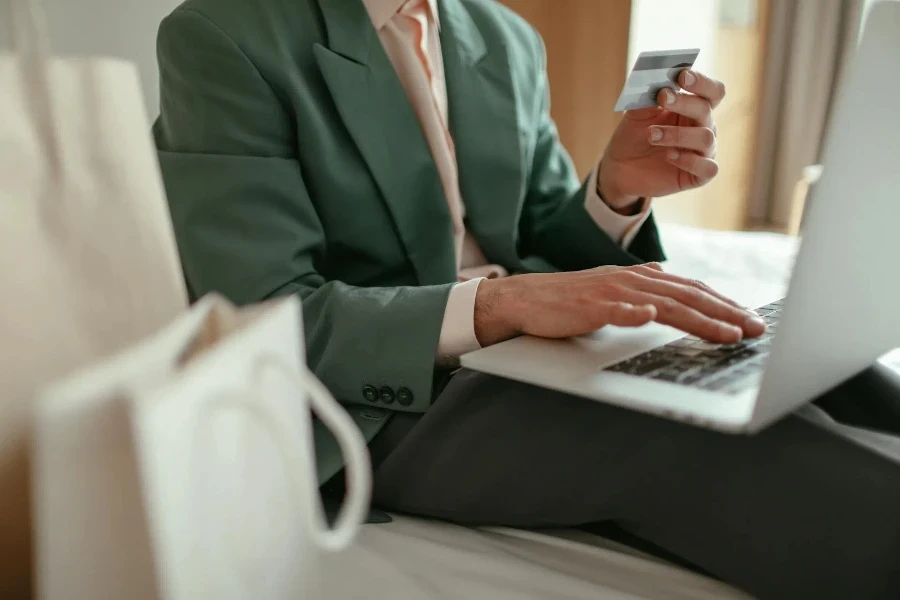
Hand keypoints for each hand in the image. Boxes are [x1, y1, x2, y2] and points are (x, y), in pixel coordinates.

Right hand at [473, 263, 764, 347]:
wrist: (528, 299)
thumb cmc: (570, 300)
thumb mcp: (612, 289)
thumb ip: (640, 285)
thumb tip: (664, 279)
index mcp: (640, 278)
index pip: (691, 289)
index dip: (723, 303)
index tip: (750, 320)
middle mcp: (632, 281)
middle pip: (687, 295)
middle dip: (725, 312)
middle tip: (754, 329)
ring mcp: (611, 292)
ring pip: (663, 304)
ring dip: (697, 317)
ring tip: (725, 332)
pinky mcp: (589, 306)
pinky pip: (615, 309)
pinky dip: (634, 312)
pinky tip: (650, 317)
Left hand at [598, 70, 726, 208]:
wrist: (620, 168)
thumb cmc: (633, 136)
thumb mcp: (635, 115)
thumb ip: (645, 98)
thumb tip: (652, 79)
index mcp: (693, 107)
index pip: (711, 91)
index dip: (701, 82)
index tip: (682, 75)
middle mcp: (703, 127)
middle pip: (706, 110)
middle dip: (684, 102)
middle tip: (663, 97)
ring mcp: (703, 152)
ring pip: (705, 137)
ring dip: (677, 134)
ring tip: (651, 134)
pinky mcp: (698, 176)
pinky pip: (708, 168)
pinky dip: (690, 160)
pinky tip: (669, 156)